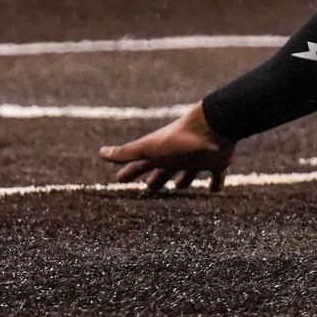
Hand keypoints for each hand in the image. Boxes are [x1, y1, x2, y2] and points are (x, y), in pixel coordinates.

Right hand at [98, 103, 233, 193]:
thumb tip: (100, 152)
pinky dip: (216, 182)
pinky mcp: (216, 162)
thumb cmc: (178, 139)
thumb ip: (127, 153)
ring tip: (179, 185)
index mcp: (160, 153)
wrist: (213, 127)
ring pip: (188, 171)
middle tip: (150, 187)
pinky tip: (215, 189)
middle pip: (164, 169)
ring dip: (184, 179)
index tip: (120, 179)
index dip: (131, 172)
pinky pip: (217, 174)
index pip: (141, 165)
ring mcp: (197, 158)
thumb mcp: (149, 148)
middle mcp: (178, 156)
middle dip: (157, 177)